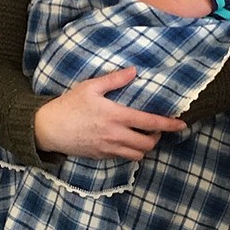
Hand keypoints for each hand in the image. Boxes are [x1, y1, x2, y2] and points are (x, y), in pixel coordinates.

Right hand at [34, 66, 184, 159]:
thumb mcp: (90, 87)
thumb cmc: (69, 105)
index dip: (168, 125)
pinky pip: (123, 158)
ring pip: (137, 155)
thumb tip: (134, 71)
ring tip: (143, 136)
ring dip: (145, 147)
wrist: (48, 129)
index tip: (181, 124)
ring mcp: (108, 149)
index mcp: (116, 116)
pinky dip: (131, 152)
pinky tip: (126, 141)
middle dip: (157, 137)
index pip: (150, 123)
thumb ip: (114, 79)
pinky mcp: (101, 157)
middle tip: (155, 128)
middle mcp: (115, 136)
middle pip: (148, 144)